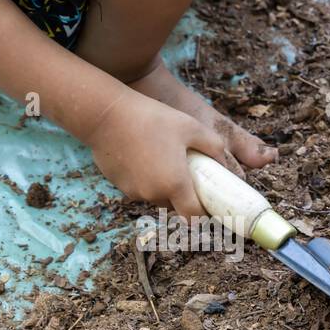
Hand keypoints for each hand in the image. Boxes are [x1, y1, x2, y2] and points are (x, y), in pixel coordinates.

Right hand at [87, 90, 229, 216]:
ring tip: (166, 161)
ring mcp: (133, 191)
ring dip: (164, 187)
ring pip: (157, 197)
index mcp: (175, 185)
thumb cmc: (151, 118)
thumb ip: (215, 148)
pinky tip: (145, 157)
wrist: (103, 112)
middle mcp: (153, 194)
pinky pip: (139, 188)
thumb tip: (226, 164)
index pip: (194, 217)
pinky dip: (146, 179)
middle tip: (190, 175)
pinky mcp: (118, 185)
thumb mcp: (192, 127)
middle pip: (176, 206)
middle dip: (184, 196)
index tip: (209, 204)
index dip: (204, 214)